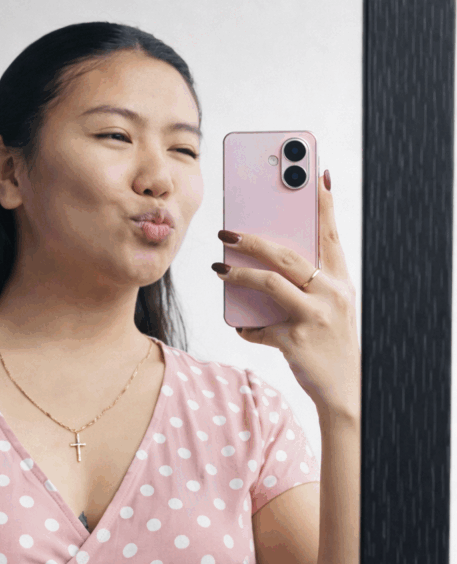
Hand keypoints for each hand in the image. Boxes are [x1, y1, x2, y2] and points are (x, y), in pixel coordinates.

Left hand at [212, 170, 359, 417]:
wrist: (344, 390)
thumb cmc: (330, 342)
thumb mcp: (330, 307)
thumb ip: (308, 283)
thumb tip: (268, 260)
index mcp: (340, 280)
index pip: (330, 234)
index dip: (323, 203)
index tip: (317, 174)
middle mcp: (331, 293)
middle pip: (288, 254)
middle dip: (253, 238)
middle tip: (227, 230)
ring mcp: (315, 317)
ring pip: (270, 283)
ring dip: (239, 273)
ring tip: (218, 267)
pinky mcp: (296, 341)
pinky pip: (260, 327)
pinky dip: (247, 327)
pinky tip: (242, 326)